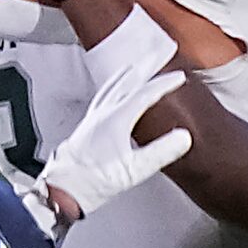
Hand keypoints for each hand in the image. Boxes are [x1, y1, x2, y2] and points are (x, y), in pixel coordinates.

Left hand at [33, 51, 191, 223]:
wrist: (64, 189)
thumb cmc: (93, 181)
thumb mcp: (134, 170)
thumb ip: (161, 152)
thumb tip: (183, 137)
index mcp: (117, 118)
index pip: (146, 93)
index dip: (165, 84)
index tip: (179, 77)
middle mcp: (103, 114)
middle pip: (126, 82)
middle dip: (144, 70)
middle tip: (155, 58)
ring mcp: (93, 119)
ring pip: (111, 88)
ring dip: (125, 76)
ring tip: (131, 69)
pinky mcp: (86, 128)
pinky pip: (102, 98)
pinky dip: (112, 89)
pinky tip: (110, 97)